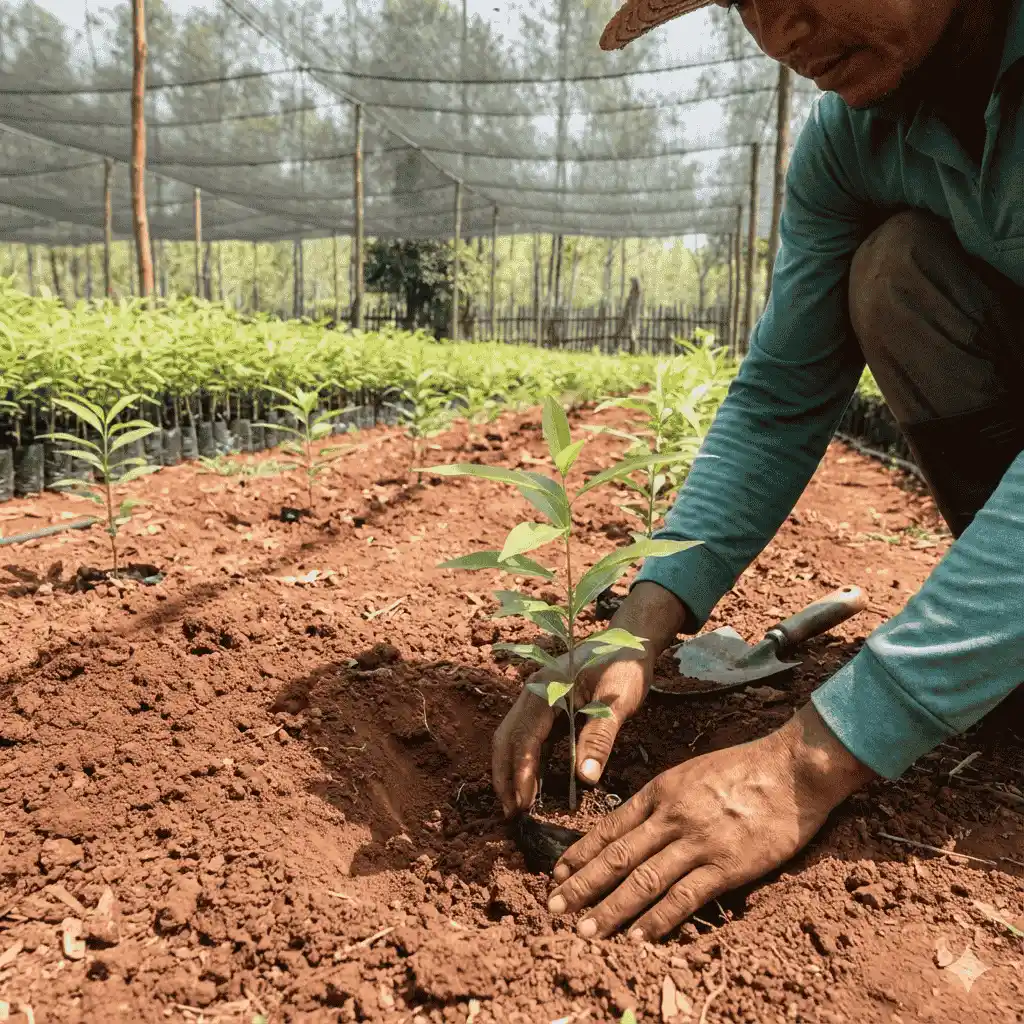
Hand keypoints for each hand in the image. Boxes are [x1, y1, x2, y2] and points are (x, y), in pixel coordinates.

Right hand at [491, 583, 688, 817]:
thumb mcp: (617, 702)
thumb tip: (586, 779)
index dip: (521, 772)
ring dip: (512, 771)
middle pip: (507, 738)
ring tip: (517, 806)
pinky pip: (528, 737)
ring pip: (513, 738)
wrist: (631, 640)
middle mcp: (534, 692)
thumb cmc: (625, 666)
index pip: (525, 736)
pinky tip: (532, 786)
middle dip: (505, 776)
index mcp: (546, 688)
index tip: (523, 804)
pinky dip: (526, 762)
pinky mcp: (547, 706)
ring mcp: (537, 698)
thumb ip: (600, 738)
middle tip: (512, 813)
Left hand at [547, 703, 875, 939]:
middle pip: (617, 856)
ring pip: (643, 881)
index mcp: (660, 790)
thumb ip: (663, 800)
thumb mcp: (691, 773)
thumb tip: (634, 826)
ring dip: (610, 910)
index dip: (581, 854)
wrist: (792, 768)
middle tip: (553, 909)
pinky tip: (637, 938)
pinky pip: (684, 898)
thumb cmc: (744, 768)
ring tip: (584, 932)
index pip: (609, 827)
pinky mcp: (727, 865)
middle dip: (582, 886)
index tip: (557, 875)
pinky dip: (657, 921)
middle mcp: (671, 816)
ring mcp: (698, 841)